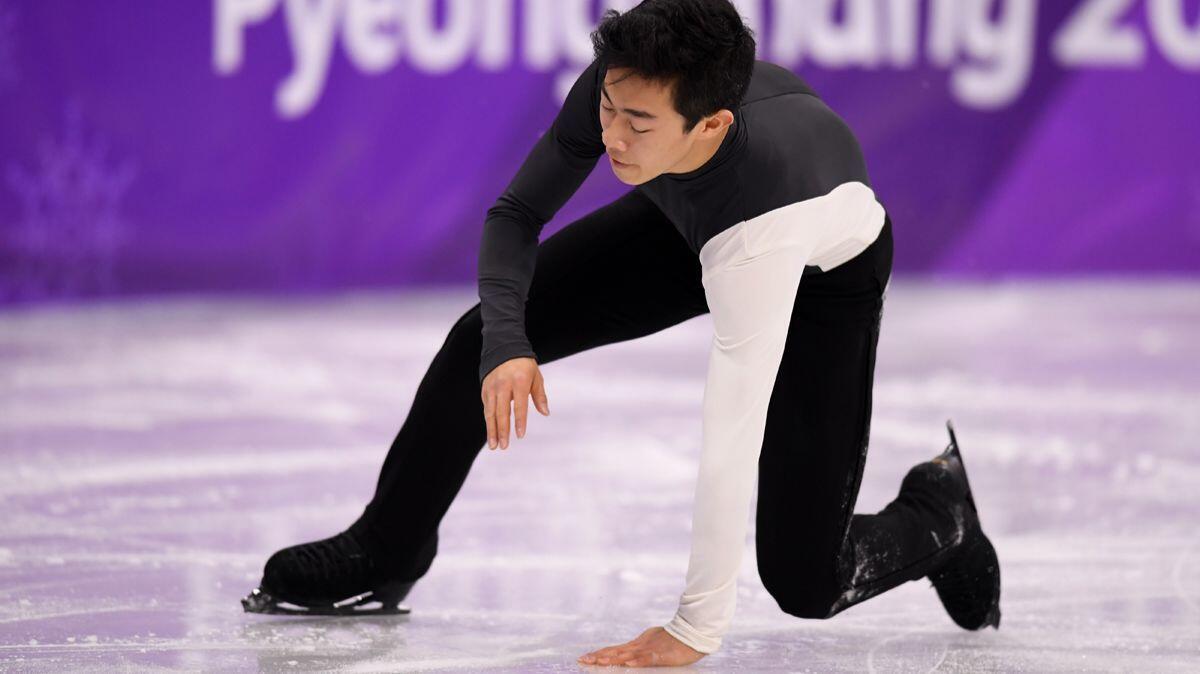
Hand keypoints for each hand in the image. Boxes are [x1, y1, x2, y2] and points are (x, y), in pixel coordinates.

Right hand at [480, 357, 548, 449]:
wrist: (504, 347)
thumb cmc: (523, 365)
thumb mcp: (536, 377)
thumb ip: (540, 396)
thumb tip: (545, 412)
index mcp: (519, 382)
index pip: (519, 406)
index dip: (519, 421)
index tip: (520, 435)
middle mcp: (503, 385)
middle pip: (502, 412)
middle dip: (502, 431)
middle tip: (503, 446)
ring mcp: (492, 387)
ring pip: (491, 412)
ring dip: (492, 430)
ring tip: (494, 445)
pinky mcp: (485, 389)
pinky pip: (487, 407)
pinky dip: (488, 420)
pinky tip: (490, 432)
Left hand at [578, 626, 706, 667]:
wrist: (691, 632)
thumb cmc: (674, 640)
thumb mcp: (653, 643)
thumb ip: (641, 650)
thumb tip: (629, 658)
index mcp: (637, 644)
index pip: (614, 650)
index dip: (600, 653)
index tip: (585, 657)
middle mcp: (639, 646)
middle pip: (615, 652)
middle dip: (598, 656)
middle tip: (582, 660)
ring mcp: (649, 649)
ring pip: (627, 655)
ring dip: (612, 658)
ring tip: (597, 662)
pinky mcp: (660, 654)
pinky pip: (647, 658)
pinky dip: (637, 661)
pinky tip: (627, 664)